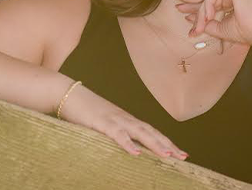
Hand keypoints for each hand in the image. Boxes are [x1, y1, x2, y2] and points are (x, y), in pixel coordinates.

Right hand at [58, 83, 188, 160]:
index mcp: (126, 120)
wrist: (67, 94)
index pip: (151, 132)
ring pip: (139, 133)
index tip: (180, 153)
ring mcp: (114, 119)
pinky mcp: (101, 122)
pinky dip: (127, 143)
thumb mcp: (103, 124)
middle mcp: (125, 118)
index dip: (166, 142)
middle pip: (151, 132)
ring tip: (168, 155)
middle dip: (168, 145)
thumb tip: (125, 147)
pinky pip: (117, 134)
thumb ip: (115, 133)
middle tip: (183, 156)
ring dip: (154, 144)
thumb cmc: (84, 111)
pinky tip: (136, 153)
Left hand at [175, 0, 251, 45]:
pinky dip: (208, 5)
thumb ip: (208, 23)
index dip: (197, 9)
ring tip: (200, 25)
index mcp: (233, 0)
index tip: (183, 15)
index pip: (212, 2)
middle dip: (195, 10)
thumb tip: (192, 21)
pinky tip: (208, 16)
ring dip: (202, 12)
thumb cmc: (245, 31)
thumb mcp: (221, 28)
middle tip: (182, 15)